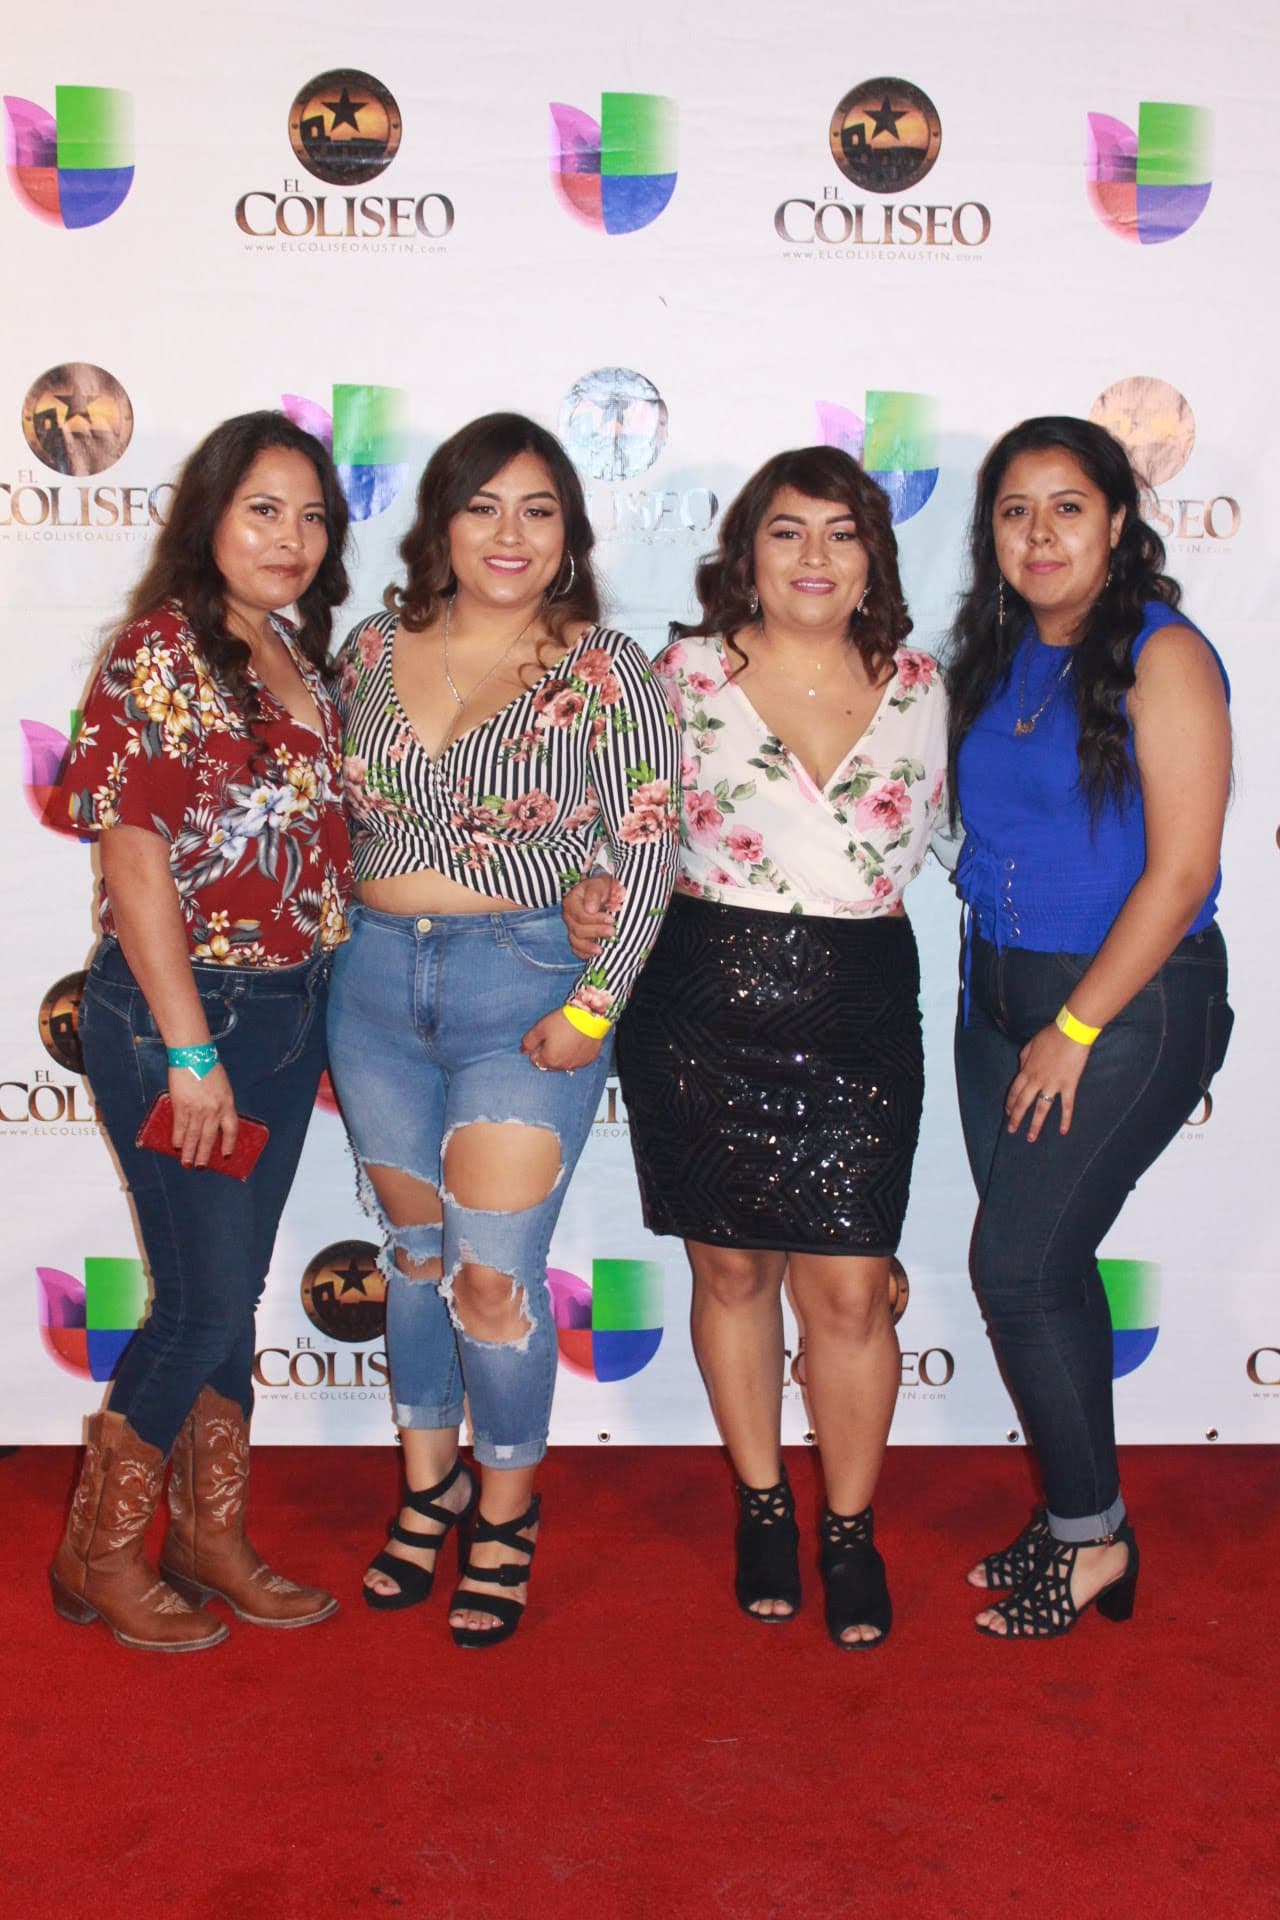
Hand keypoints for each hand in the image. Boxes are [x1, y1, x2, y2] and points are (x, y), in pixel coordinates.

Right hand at [167, 1063, 237, 1167]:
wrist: (193, 1055)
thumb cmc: (208, 1067)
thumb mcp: (223, 1087)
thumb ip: (220, 1104)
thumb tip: (214, 1122)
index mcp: (227, 1104)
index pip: (231, 1130)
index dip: (229, 1144)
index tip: (226, 1155)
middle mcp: (213, 1110)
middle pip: (209, 1138)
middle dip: (204, 1155)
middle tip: (200, 1167)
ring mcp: (197, 1110)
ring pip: (193, 1136)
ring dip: (189, 1152)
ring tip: (186, 1163)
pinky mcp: (181, 1107)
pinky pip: (179, 1127)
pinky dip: (177, 1138)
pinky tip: (176, 1146)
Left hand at [521, 1010, 604, 1073]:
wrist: (589, 1017)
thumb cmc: (564, 1022)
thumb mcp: (540, 1028)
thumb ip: (528, 1041)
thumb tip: (523, 1051)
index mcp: (549, 1060)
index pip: (535, 1061)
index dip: (536, 1048)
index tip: (542, 1038)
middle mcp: (563, 1066)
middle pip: (549, 1063)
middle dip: (549, 1053)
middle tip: (554, 1036)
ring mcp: (577, 1064)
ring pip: (564, 1063)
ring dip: (562, 1054)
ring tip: (566, 1038)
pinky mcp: (589, 1059)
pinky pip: (578, 1060)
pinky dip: (575, 1054)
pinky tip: (576, 1042)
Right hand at [562, 875, 618, 959]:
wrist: (601, 891)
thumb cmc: (601, 887)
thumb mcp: (599, 884)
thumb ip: (594, 894)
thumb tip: (590, 909)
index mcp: (571, 901)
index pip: (580, 915)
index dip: (595, 920)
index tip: (611, 919)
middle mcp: (568, 916)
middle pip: (578, 929)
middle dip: (596, 932)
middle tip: (613, 932)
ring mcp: (571, 927)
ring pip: (575, 941)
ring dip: (588, 947)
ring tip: (601, 950)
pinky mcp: (576, 936)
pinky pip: (575, 948)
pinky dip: (583, 953)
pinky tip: (593, 955)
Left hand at [1005, 1024, 1091, 1140]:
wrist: (1071, 1032)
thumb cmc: (1051, 1035)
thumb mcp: (1030, 1045)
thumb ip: (1024, 1058)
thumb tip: (1020, 1066)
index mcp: (1027, 1069)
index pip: (1015, 1090)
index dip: (1010, 1103)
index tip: (1007, 1112)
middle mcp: (1037, 1080)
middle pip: (1023, 1102)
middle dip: (1016, 1117)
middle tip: (1011, 1130)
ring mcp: (1053, 1084)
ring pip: (1041, 1109)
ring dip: (1035, 1124)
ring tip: (1030, 1138)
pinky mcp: (1069, 1085)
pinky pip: (1066, 1105)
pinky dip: (1065, 1119)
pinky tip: (1063, 1130)